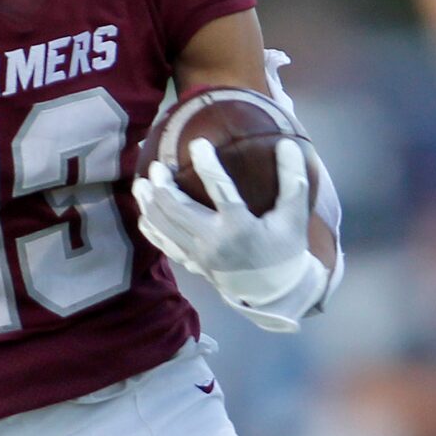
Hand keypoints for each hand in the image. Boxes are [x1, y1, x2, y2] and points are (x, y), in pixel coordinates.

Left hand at [132, 137, 327, 331]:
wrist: (274, 291)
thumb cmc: (285, 249)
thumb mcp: (294, 216)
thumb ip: (293, 179)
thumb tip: (288, 144)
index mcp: (239, 227)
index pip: (219, 189)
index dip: (207, 164)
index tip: (197, 143)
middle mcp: (213, 241)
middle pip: (175, 209)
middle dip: (161, 185)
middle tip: (155, 165)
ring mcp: (198, 254)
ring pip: (163, 226)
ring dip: (149, 203)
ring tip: (141, 183)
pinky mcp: (191, 263)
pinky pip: (163, 244)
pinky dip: (150, 227)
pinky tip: (144, 212)